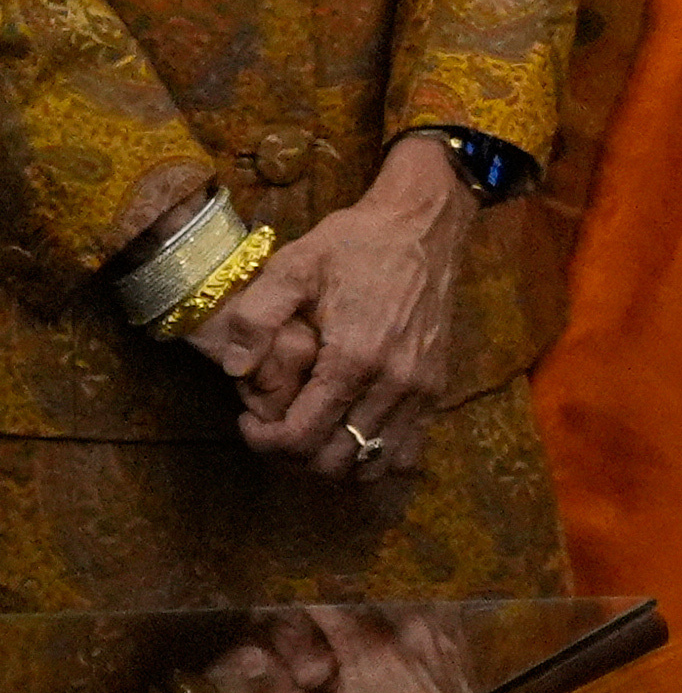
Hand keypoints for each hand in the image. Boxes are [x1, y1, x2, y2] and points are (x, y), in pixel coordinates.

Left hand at [201, 135, 476, 480]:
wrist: (423, 226)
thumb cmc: (355, 244)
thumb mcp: (293, 266)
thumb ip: (256, 317)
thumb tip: (234, 369)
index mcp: (354, 358)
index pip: (301, 436)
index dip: (263, 440)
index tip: (246, 421)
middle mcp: (393, 384)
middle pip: (335, 461)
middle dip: (293, 456)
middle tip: (272, 428)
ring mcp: (420, 390)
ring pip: (374, 465)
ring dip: (334, 462)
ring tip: (310, 433)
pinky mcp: (436, 388)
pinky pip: (408, 450)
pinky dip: (375, 456)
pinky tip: (350, 432)